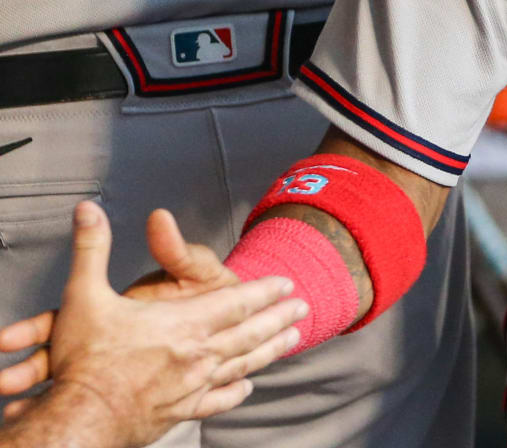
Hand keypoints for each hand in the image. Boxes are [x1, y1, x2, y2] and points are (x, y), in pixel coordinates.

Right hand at [0, 202, 306, 447]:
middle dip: (278, 318)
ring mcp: (190, 388)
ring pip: (241, 365)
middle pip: (249, 333)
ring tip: (292, 339)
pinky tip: (247, 386)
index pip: (237, 303)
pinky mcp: (178, 414)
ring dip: (270, 350)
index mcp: (184, 325)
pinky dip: (235, 391)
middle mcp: (196, 356)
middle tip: (304, 308)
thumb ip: (92, 248)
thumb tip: (87, 209)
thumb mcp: (84, 296)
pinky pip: (216, 401)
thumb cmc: (81, 361)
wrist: (74, 424)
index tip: (289, 284)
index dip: (265, 292)